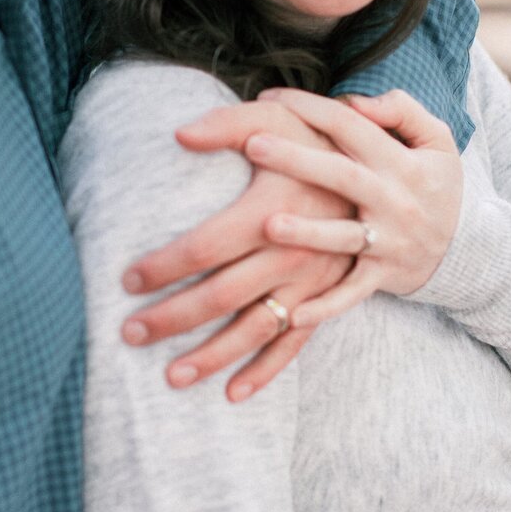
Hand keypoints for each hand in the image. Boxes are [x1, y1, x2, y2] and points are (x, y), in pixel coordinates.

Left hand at [120, 98, 353, 400]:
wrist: (382, 168)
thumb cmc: (316, 140)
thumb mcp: (275, 117)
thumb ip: (226, 124)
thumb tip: (178, 134)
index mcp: (271, 212)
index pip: (204, 247)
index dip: (164, 265)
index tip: (128, 279)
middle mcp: (291, 254)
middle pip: (221, 296)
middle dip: (172, 317)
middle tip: (129, 333)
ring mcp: (311, 283)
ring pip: (254, 329)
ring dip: (212, 356)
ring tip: (170, 375)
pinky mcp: (326, 298)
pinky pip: (294, 344)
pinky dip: (265, 371)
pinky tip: (233, 394)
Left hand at [240, 88, 462, 328]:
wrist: (467, 248)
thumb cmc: (436, 186)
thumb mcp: (438, 140)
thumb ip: (403, 110)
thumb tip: (356, 101)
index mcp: (400, 162)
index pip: (351, 126)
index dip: (311, 108)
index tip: (268, 96)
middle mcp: (393, 200)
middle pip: (341, 176)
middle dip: (297, 159)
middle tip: (252, 143)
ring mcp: (388, 241)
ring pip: (344, 237)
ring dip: (307, 232)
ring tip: (268, 224)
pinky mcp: (383, 276)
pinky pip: (353, 293)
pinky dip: (327, 305)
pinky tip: (294, 312)